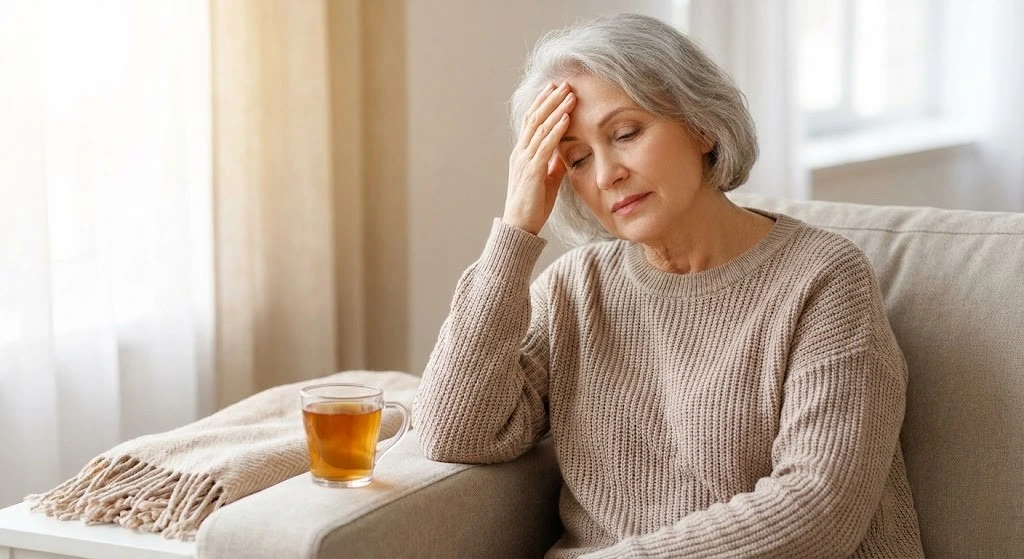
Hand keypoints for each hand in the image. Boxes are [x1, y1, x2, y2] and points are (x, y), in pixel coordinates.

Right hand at [503, 82, 576, 234]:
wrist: (520, 226)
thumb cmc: (533, 205)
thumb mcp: (547, 179)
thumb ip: (553, 163)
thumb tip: (564, 150)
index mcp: (522, 154)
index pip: (530, 121)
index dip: (541, 103)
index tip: (555, 88)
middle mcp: (520, 153)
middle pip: (534, 118)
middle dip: (550, 99)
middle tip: (565, 83)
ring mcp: (525, 161)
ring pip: (540, 128)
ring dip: (556, 109)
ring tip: (570, 94)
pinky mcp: (532, 172)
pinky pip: (545, 146)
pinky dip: (556, 130)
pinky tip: (567, 118)